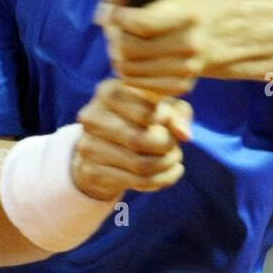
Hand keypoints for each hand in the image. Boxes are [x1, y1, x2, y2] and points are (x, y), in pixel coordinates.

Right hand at [72, 78, 193, 201]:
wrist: (102, 143)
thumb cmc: (141, 116)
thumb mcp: (163, 106)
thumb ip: (179, 113)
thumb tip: (184, 134)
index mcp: (109, 91)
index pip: (149, 112)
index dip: (169, 121)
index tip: (171, 124)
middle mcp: (92, 116)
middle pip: (141, 140)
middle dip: (168, 147)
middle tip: (176, 147)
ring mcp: (88, 145)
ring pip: (141, 165)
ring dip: (167, 165)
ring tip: (175, 160)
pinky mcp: (91, 171)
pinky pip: (136, 181)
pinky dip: (161, 180)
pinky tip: (171, 172)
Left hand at [92, 0, 212, 96]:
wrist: (206, 34)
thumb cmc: (168, 8)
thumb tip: (102, 14)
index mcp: (187, 15)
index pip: (141, 23)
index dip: (119, 17)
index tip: (115, 13)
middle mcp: (191, 44)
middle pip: (128, 48)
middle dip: (116, 37)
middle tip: (118, 31)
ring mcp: (188, 69)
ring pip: (126, 68)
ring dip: (118, 56)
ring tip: (127, 45)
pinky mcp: (180, 87)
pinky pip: (133, 83)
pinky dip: (129, 72)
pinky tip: (137, 60)